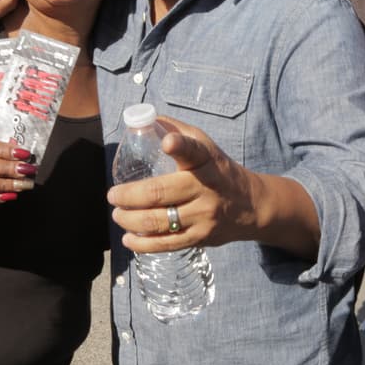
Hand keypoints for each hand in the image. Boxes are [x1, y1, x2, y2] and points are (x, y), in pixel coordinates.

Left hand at [108, 117, 259, 253]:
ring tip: (117, 214)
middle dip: (129, 195)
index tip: (168, 143)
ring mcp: (203, 216)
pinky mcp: (201, 238)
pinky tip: (128, 238)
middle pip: (160, 193)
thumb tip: (144, 120)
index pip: (194, 151)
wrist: (251, 206)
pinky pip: (166, 244)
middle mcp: (206, 189)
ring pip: (158, 221)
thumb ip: (178, 131)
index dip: (180, 146)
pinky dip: (143, 244)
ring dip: (130, 219)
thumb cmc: (219, 170)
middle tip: (113, 195)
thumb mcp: (206, 146)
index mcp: (206, 161)